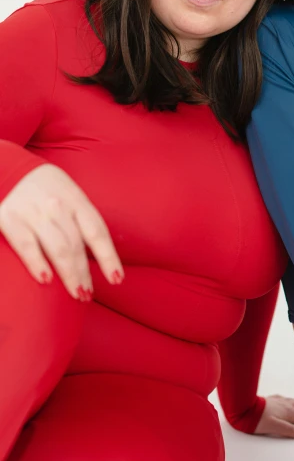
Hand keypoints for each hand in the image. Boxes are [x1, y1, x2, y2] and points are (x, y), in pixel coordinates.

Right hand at [0, 164, 123, 299]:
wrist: (8, 166)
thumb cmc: (44, 188)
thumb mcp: (68, 194)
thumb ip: (80, 220)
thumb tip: (98, 254)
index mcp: (75, 199)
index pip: (97, 231)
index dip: (108, 257)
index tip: (117, 279)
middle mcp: (57, 205)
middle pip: (77, 244)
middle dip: (84, 272)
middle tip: (87, 294)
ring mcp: (33, 212)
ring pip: (57, 247)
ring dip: (69, 273)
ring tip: (76, 293)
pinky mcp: (8, 218)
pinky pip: (26, 244)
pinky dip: (36, 262)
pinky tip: (45, 279)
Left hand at [254, 394, 293, 438]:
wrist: (246, 408)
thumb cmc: (260, 419)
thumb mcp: (276, 427)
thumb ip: (290, 430)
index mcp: (288, 413)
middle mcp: (286, 405)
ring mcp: (278, 401)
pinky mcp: (271, 399)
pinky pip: (284, 398)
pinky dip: (290, 400)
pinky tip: (288, 400)